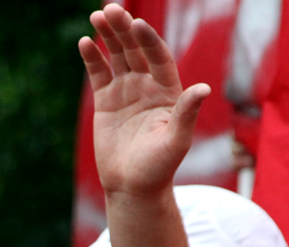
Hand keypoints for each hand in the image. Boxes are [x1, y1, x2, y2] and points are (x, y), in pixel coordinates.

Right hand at [79, 4, 209, 195]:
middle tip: (112, 9)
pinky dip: (92, 58)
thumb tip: (202, 88)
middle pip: (135, 50)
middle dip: (124, 29)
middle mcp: (147, 85)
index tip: (137, 25)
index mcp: (168, 91)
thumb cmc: (159, 168)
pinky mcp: (106, 101)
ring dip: (108, 36)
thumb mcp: (175, 141)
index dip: (148, 40)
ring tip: (97, 17)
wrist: (133, 187)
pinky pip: (99, 73)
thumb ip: (186, 113)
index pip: (158, 57)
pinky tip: (86, 43)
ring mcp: (126, 91)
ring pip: (117, 56)